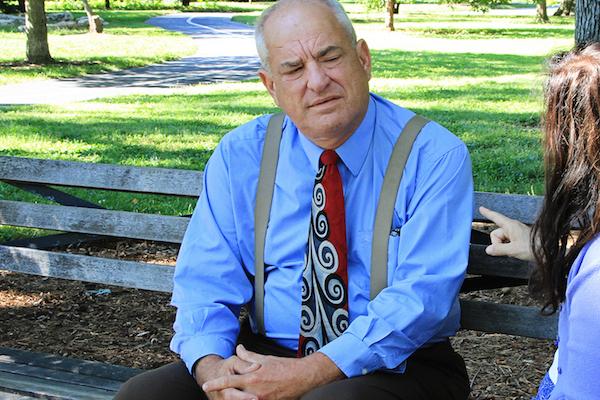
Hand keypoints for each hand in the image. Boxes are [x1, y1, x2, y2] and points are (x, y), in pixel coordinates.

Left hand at [202, 345, 343, 399]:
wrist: (302, 377)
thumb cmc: (284, 367)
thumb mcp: (264, 359)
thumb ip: (248, 356)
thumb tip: (239, 349)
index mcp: (252, 378)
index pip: (229, 382)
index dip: (216, 384)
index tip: (206, 385)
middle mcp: (255, 392)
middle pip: (233, 397)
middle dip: (224, 397)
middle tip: (217, 395)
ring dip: (238, 398)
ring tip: (236, 395)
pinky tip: (250, 397)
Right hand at [479, 206, 533, 261]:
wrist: (548, 250)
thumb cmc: (534, 248)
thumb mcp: (513, 250)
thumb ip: (499, 249)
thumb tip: (488, 250)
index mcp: (510, 226)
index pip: (496, 217)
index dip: (487, 213)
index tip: (481, 208)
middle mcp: (512, 227)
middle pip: (496, 234)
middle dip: (498, 244)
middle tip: (508, 250)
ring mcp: (516, 233)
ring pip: (502, 240)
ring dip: (505, 247)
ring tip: (516, 251)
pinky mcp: (519, 238)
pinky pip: (508, 242)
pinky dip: (509, 248)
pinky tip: (517, 251)